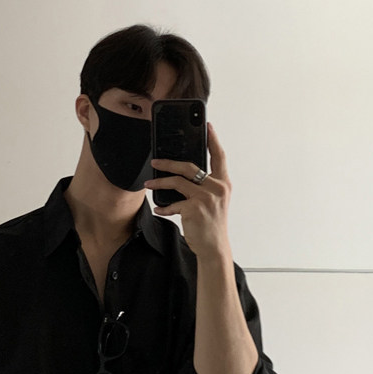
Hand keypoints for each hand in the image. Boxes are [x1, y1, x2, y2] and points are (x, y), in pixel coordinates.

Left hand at [145, 122, 231, 260]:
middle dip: (169, 162)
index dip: (213, 139)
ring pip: (177, 182)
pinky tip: (159, 209)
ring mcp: (206, 198)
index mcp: (223, 183)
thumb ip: (205, 187)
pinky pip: (173, 204)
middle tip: (155, 161)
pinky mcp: (194, 209)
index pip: (219, 156)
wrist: (214, 247)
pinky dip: (164, 207)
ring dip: (160, 182)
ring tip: (149, 184)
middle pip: (189, 166)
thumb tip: (181, 176)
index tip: (207, 126)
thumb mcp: (214, 202)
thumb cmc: (212, 225)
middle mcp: (217, 188)